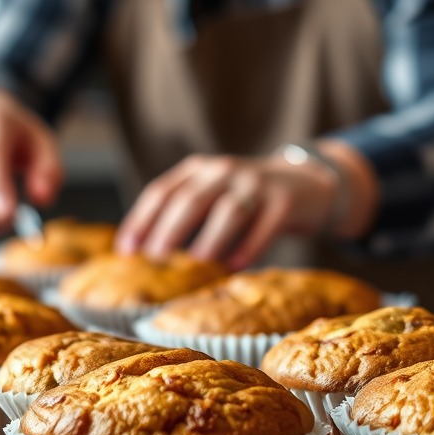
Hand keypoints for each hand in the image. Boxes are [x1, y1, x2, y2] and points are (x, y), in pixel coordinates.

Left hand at [115, 151, 345, 268]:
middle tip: (155, 258)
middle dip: (169, 230)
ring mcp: (256, 184)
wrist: (307, 184)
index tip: (126, 250)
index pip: (161, 191)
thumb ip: (183, 213)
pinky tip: (235, 265)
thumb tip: (144, 253)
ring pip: (228, 210)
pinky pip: (265, 226)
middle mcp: (224, 171)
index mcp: (198, 170)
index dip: (141, 220)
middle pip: (190, 200)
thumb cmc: (246, 198)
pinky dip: (249, 246)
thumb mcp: (212, 194)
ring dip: (210, 238)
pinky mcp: (285, 201)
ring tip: (197, 263)